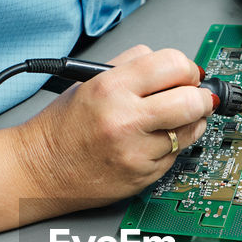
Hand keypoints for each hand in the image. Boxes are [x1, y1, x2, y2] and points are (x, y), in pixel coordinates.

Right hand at [13, 46, 212, 212]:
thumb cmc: (62, 127)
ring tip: (174, 118)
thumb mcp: (89, 81)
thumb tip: (174, 64)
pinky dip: (172, 145)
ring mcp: (136, 152)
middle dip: (201, 96)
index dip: (187, 67)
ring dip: (192, 121)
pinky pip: (176, 154)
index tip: (188, 73)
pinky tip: (154, 140)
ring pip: (191, 130)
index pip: (173, 65)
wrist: (41, 170)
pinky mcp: (143, 176)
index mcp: (110, 88)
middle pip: (191, 101)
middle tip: (196, 96)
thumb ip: (132, 65)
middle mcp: (124, 120)